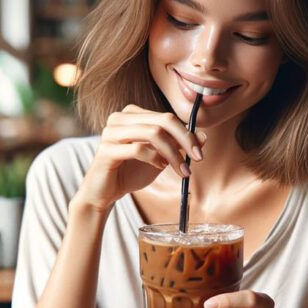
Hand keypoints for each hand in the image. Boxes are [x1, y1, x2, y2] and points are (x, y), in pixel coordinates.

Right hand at [75, 104, 205, 211]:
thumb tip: (203, 136)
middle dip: (184, 140)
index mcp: (132, 114)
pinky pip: (138, 149)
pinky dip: (154, 158)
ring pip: (153, 133)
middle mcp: (119, 117)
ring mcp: (111, 132)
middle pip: (163, 121)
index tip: (199, 153)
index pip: (167, 117)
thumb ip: (177, 145)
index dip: (187, 134)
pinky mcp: (106, 150)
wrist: (104, 193)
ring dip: (172, 153)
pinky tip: (159, 167)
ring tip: (180, 170)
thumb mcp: (160, 157)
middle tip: (197, 159)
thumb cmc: (131, 172)